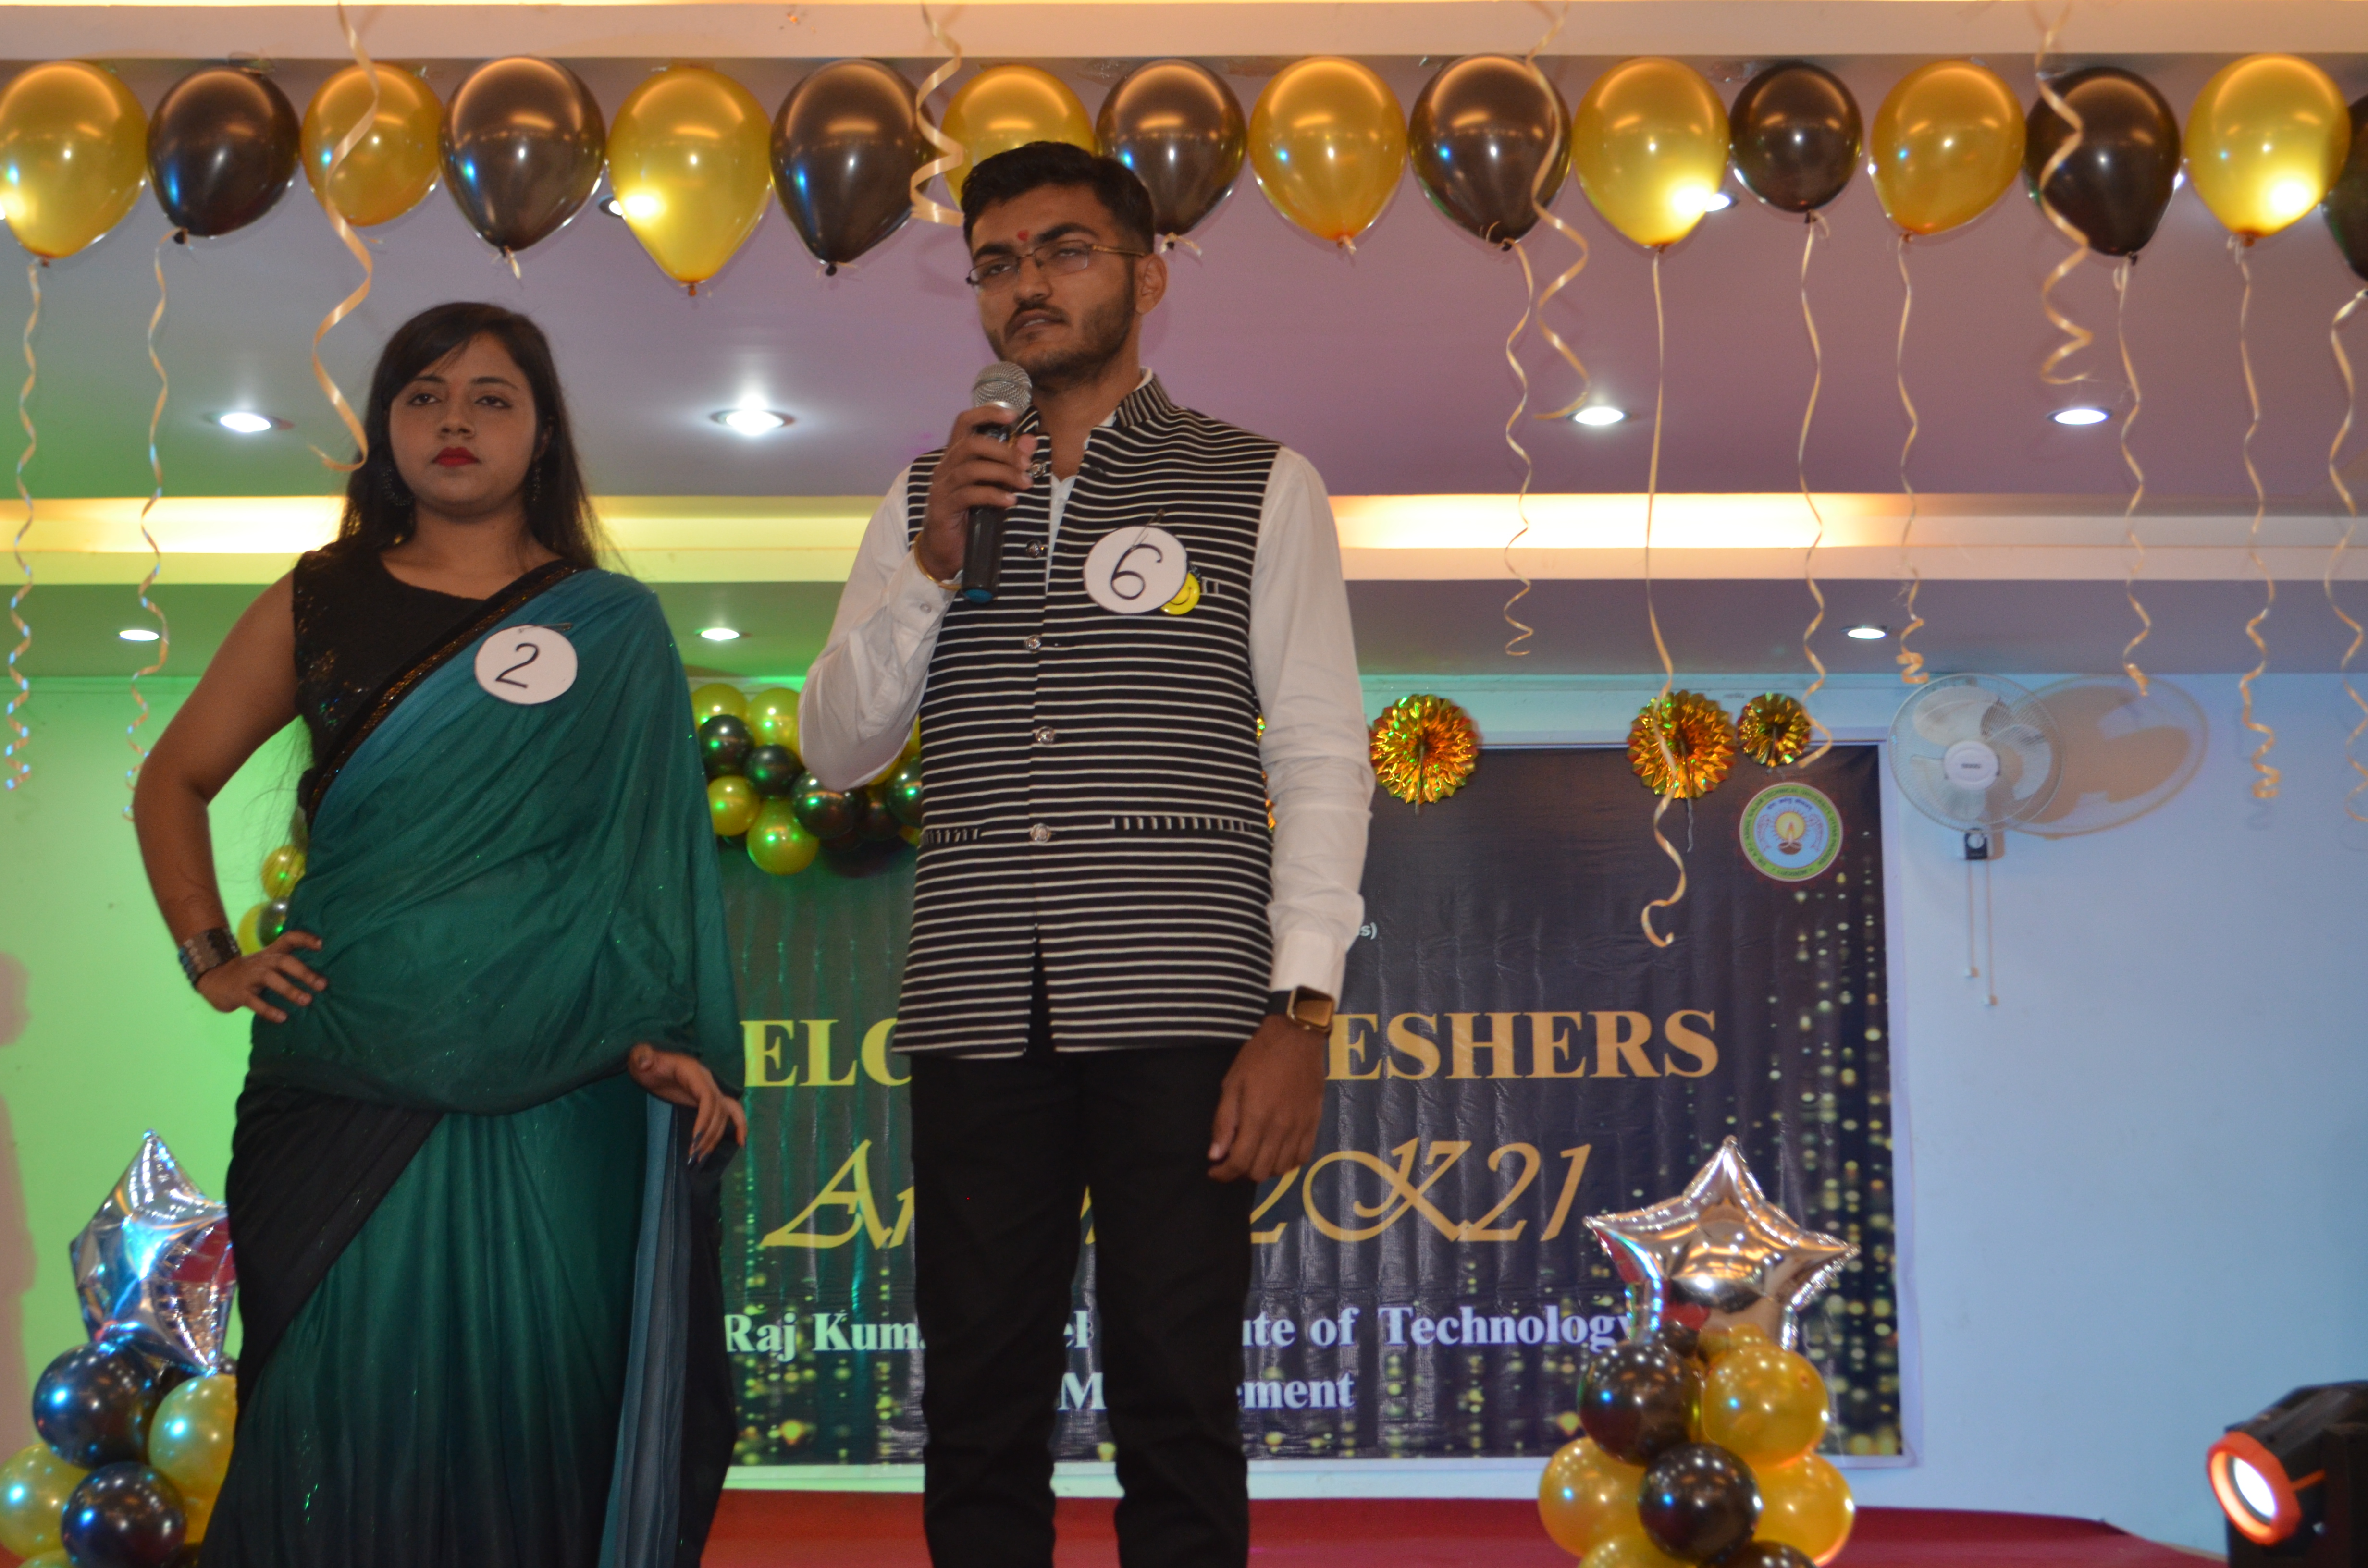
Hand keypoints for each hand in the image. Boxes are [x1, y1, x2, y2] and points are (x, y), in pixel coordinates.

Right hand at [194, 931, 325, 1022]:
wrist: (213, 979)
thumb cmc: (251, 973)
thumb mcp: (268, 964)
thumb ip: (289, 966)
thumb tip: (321, 979)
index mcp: (272, 953)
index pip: (289, 939)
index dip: (304, 939)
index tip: (321, 944)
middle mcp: (262, 962)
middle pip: (284, 961)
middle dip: (304, 972)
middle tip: (322, 985)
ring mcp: (250, 977)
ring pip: (271, 979)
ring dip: (290, 990)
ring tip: (307, 1001)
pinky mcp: (239, 993)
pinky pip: (254, 1001)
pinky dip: (268, 1010)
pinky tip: (282, 1017)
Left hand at [628, 1044, 747, 1161]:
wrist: (649, 1061)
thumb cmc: (644, 1060)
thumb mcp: (640, 1057)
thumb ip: (643, 1057)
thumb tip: (646, 1063)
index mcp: (693, 1072)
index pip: (708, 1097)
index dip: (705, 1119)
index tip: (695, 1140)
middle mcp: (707, 1081)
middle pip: (718, 1110)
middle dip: (708, 1135)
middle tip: (694, 1157)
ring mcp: (709, 1089)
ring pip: (723, 1115)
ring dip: (715, 1137)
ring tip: (701, 1158)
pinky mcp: (707, 1099)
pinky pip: (729, 1111)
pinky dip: (738, 1125)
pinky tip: (741, 1142)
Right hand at [917, 406, 1036, 581]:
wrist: (945, 550)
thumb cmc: (969, 515)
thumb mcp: (993, 485)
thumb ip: (1008, 462)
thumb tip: (1029, 441)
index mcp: (956, 456)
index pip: (964, 422)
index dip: (986, 413)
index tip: (1012, 415)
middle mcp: (945, 467)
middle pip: (971, 444)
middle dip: (1003, 451)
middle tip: (1026, 464)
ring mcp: (942, 487)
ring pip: (972, 469)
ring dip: (1003, 473)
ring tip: (1024, 483)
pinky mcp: (943, 507)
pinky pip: (969, 495)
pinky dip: (993, 495)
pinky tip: (1009, 501)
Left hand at [1207, 1016, 1328, 1182]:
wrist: (1298, 1037)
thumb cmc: (1259, 1056)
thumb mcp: (1232, 1083)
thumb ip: (1224, 1121)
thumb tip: (1215, 1155)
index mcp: (1257, 1118)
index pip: (1239, 1162)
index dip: (1224, 1173)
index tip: (1214, 1170)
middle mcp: (1280, 1129)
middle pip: (1260, 1171)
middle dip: (1241, 1172)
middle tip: (1232, 1159)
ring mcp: (1300, 1128)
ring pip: (1281, 1169)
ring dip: (1264, 1169)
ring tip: (1254, 1155)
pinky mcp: (1314, 1124)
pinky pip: (1302, 1157)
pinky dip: (1287, 1163)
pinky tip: (1276, 1152)